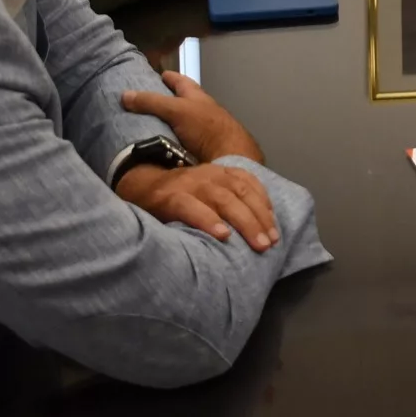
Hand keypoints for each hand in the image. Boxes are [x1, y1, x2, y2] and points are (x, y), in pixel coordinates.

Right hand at [117, 161, 278, 250]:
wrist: (140, 185)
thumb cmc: (180, 195)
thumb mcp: (207, 191)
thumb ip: (228, 201)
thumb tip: (255, 226)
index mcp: (220, 173)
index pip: (250, 185)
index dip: (265, 207)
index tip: (275, 230)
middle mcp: (209, 175)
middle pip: (241, 194)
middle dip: (259, 219)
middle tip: (270, 243)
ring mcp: (190, 184)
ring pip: (224, 201)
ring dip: (244, 223)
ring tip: (256, 243)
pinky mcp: (171, 197)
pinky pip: (192, 208)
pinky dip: (209, 221)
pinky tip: (221, 235)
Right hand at [120, 69, 265, 162]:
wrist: (229, 156)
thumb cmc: (206, 126)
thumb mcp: (177, 110)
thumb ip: (152, 102)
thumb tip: (124, 95)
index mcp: (197, 97)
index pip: (181, 81)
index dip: (170, 77)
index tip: (159, 75)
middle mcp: (201, 111)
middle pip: (182, 102)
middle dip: (167, 101)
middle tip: (147, 103)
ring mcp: (202, 131)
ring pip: (181, 123)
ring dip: (168, 124)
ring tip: (146, 127)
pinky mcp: (199, 149)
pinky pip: (180, 142)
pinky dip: (170, 143)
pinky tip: (158, 148)